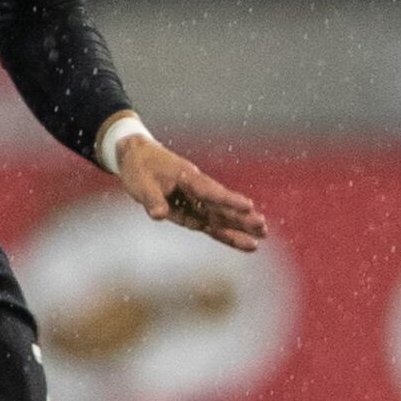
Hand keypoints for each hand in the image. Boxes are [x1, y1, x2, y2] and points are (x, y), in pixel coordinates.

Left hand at [115, 135, 267, 252]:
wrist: (136, 157)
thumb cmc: (139, 167)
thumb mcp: (141, 182)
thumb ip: (152, 199)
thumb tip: (160, 215)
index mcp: (187, 178)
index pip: (210, 191)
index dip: (228, 200)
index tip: (249, 205)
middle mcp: (196, 190)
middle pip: (222, 206)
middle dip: (242, 217)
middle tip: (263, 226)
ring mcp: (196, 202)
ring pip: (221, 217)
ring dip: (240, 226)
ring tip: (263, 234)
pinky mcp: (192, 212)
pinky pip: (211, 226)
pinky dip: (227, 235)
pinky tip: (245, 243)